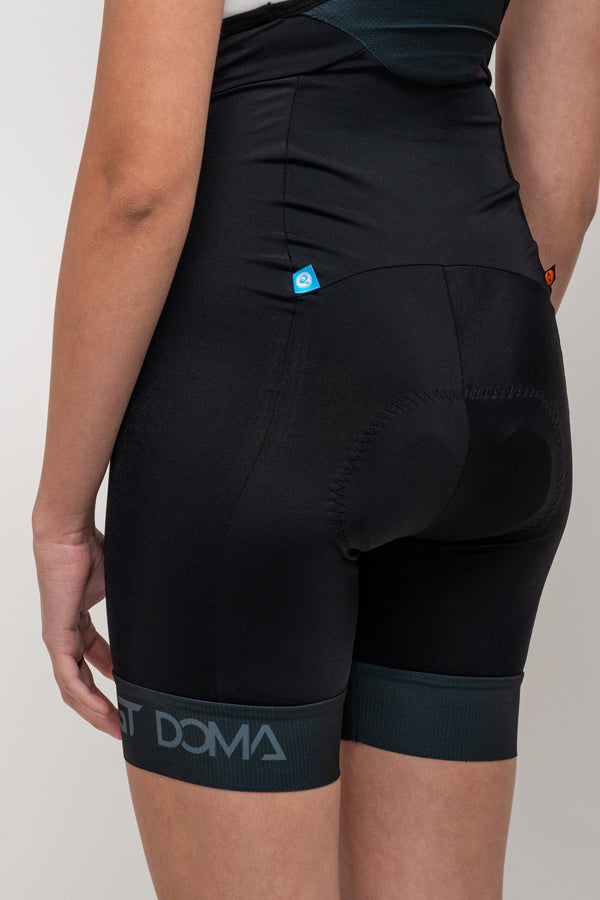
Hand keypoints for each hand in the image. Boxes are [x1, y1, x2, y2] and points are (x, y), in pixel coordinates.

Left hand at [32, 521, 121, 739]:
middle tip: (123, 725)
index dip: (108, 682)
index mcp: (77, 622)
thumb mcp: (119, 584)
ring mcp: (58, 637)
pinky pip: (68, 676)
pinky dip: (84, 697)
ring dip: (93, 710)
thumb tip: (164, 606)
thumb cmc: (91, 547)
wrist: (69, 535)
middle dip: (101, 707)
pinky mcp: (56, 636)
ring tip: (116, 727)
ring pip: (72, 686)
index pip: (90, 661)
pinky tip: (100, 711)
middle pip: (79, 681)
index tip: (129, 696)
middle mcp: (65, 634)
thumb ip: (132, 603)